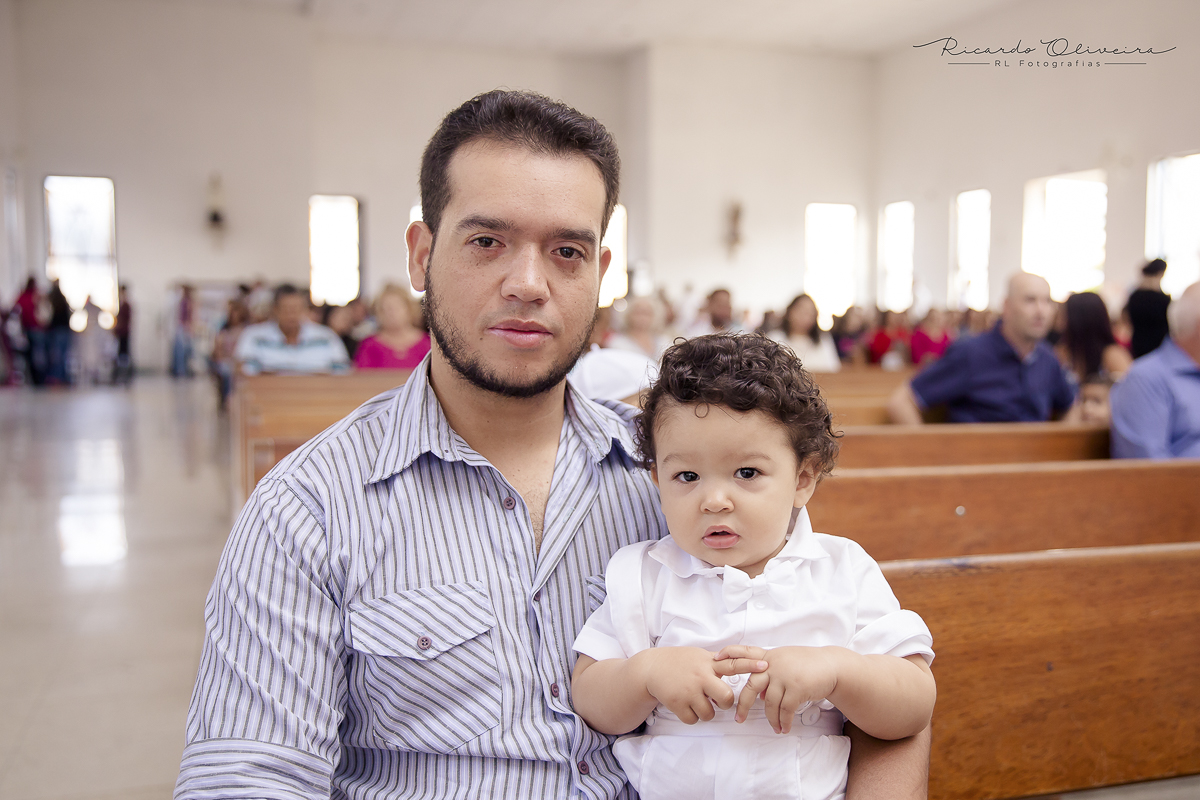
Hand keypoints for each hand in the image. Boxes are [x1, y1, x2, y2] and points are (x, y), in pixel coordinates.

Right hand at [638, 647, 766, 724]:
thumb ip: (716, 662)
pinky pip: (694, 720)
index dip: (751, 665)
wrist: (650, 668)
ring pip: (710, 714)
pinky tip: (686, 705)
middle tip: (717, 700)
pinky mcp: (677, 703)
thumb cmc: (678, 661)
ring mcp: (688, 691)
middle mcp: (700, 676)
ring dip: (706, 712)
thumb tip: (738, 663)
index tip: (766, 665)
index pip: (733, 663)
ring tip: (696, 701)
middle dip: (725, 704)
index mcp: (708, 663)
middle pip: (726, 698)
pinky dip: (692, 716)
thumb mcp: (698, 656)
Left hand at [715, 645, 840, 733]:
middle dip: (743, 705)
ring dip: (771, 719)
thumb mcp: (786, 662)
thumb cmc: (808, 664)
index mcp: (769, 656)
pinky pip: (785, 710)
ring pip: (769, 703)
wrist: (832, 666)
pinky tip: (784, 728)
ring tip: (775, 728)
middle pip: (750, 686)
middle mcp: (773, 664)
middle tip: (738, 719)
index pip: (744, 652)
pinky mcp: (796, 687)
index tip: (716, 659)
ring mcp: (784, 675)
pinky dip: (784, 721)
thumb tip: (761, 694)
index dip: (729, 654)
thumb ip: (771, 674)